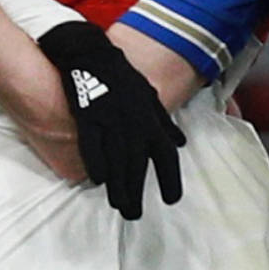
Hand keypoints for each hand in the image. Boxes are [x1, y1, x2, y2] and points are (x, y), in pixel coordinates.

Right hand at [36, 21, 183, 218]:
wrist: (91, 55)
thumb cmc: (121, 78)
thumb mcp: (149, 96)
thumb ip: (164, 122)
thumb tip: (180, 142)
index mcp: (150, 119)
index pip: (166, 155)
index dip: (171, 179)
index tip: (172, 200)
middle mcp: (134, 123)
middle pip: (138, 165)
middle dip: (138, 191)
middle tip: (135, 214)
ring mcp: (110, 121)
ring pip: (117, 160)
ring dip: (119, 186)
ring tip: (120, 206)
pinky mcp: (88, 118)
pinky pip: (93, 146)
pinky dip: (96, 164)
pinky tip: (98, 181)